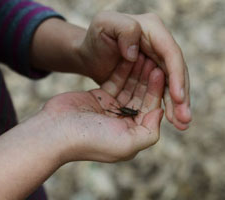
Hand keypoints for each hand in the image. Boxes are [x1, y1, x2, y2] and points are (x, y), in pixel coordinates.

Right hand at [42, 55, 164, 161]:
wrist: (55, 131)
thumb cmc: (90, 140)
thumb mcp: (126, 144)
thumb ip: (149, 131)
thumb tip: (160, 112)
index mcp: (132, 133)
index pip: (150, 108)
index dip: (157, 89)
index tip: (160, 70)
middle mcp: (123, 121)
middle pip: (140, 96)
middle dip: (147, 78)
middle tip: (153, 58)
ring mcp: (110, 109)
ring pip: (129, 87)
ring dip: (136, 72)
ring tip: (143, 54)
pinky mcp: (98, 98)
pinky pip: (114, 82)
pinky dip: (122, 71)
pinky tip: (129, 58)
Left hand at [78, 12, 190, 129]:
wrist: (87, 52)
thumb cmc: (94, 37)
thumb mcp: (104, 24)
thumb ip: (125, 31)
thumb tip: (139, 55)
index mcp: (152, 29)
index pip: (170, 54)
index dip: (176, 76)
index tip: (178, 98)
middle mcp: (158, 45)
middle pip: (174, 72)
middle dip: (181, 96)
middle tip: (185, 119)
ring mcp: (155, 60)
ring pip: (169, 84)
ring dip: (176, 104)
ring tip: (181, 124)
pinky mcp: (148, 75)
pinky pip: (158, 90)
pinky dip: (163, 104)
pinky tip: (170, 119)